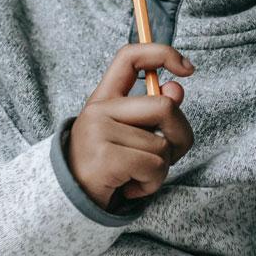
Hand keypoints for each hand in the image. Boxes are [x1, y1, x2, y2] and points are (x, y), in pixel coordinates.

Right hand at [68, 43, 194, 209]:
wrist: (67, 202)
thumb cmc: (105, 168)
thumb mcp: (129, 136)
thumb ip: (153, 112)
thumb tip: (177, 88)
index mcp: (104, 98)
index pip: (130, 57)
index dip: (162, 53)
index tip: (188, 69)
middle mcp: (98, 109)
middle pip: (164, 107)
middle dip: (180, 137)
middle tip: (166, 157)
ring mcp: (99, 132)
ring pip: (163, 146)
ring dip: (161, 170)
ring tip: (136, 177)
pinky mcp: (106, 158)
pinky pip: (154, 167)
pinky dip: (151, 184)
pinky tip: (130, 188)